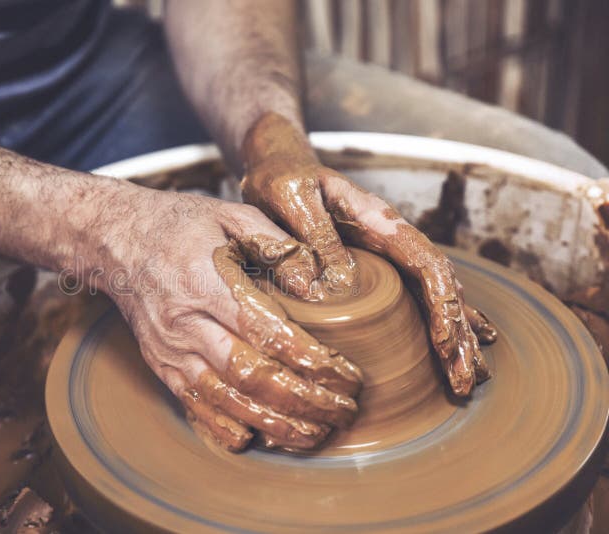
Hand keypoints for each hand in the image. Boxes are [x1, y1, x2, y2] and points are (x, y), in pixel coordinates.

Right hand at [80, 183, 361, 450]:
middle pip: (250, 376)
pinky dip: (226, 429)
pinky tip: (258, 439)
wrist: (116, 240)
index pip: (266, 333)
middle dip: (303, 401)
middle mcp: (185, 324)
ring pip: (224, 400)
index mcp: (206, 283)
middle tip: (342, 411)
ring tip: (314, 434)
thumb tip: (317, 283)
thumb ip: (276, 244)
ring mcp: (170, 350)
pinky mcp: (161, 365)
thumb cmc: (178, 225)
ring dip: (273, 424)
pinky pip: (194, 406)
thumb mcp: (230, 215)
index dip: (311, 360)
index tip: (346, 375)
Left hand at [240, 113, 495, 395]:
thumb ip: (312, 234)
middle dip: (457, 336)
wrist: (277, 168)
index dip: (443, 305)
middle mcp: (392, 240)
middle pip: (441, 288)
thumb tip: (335, 284)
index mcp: (379, 221)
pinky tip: (451, 351)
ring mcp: (386, 257)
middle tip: (465, 382)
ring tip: (466, 381)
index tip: (445, 346)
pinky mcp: (372, 271)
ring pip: (434, 298)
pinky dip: (436, 326)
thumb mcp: (290, 198)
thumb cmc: (282, 180)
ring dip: (453, 339)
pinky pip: (413, 300)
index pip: (427, 265)